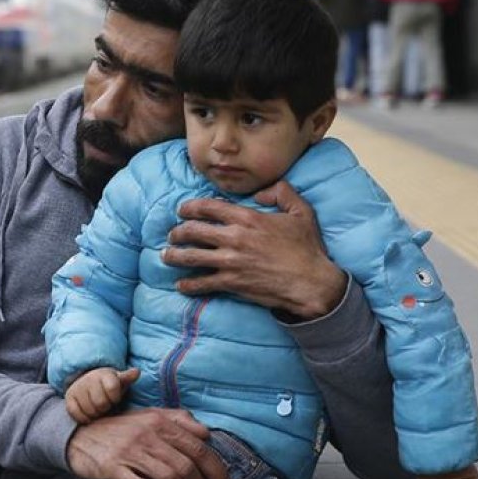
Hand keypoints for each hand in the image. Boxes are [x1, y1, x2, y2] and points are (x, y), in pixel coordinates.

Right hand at [65, 367, 139, 423]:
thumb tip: (137, 372)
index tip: (115, 397)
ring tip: (98, 409)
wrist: (88, 382)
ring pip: (89, 410)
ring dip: (96, 414)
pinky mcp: (69, 398)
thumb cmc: (108, 385)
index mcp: (104, 374)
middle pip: (101, 403)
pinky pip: (76, 414)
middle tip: (106, 405)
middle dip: (105, 407)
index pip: (112, 389)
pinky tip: (89, 414)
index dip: (115, 398)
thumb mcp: (119, 380)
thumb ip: (128, 377)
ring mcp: (78, 388)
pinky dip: (84, 418)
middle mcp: (89, 379)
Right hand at [66, 408, 230, 478]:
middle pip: (186, 466)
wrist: (78, 434)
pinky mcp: (113, 468)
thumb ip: (179, 420)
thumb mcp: (149, 416)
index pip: (198, 447)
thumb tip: (205, 432)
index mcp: (160, 421)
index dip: (216, 469)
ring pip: (169, 478)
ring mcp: (130, 452)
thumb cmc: (119, 428)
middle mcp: (148, 435)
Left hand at [163, 181, 345, 319]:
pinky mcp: (232, 283)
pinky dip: (189, 285)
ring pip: (191, 257)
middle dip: (177, 232)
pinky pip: (203, 283)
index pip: (208, 207)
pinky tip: (181, 286)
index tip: (181, 210)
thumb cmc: (308, 248)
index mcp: (247, 218)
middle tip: (172, 234)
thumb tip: (260, 193)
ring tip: (166, 256)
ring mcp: (230, 261)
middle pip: (193, 231)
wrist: (311, 282)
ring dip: (174, 256)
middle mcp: (234, 238)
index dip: (189, 207)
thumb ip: (282, 192)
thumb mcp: (301, 211)